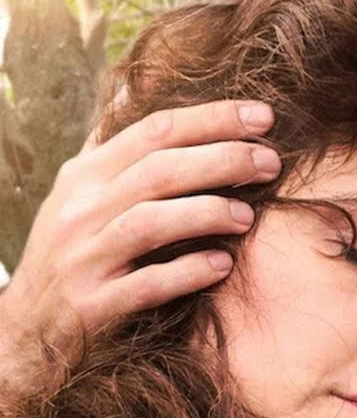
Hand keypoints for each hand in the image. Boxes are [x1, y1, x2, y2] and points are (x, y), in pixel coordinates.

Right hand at [0, 100, 279, 408]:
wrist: (23, 331)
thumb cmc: (67, 253)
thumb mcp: (76, 192)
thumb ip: (109, 145)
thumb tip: (130, 86)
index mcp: (84, 175)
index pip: (155, 130)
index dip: (213, 118)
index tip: (264, 116)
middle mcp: (80, 210)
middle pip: (159, 170)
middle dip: (222, 159)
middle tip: (271, 162)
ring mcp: (83, 258)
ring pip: (150, 222)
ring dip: (207, 213)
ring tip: (247, 216)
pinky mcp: (92, 305)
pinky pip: (145, 284)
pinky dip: (187, 272)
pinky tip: (221, 266)